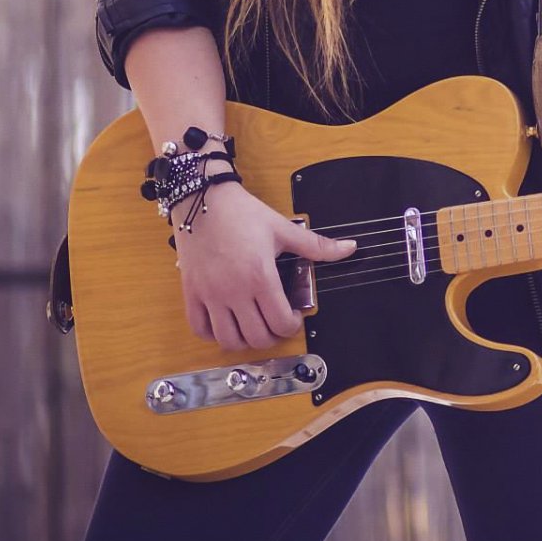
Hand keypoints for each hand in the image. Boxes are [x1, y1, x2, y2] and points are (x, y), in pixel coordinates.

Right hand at [173, 180, 357, 351]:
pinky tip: (225, 323)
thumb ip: (316, 244)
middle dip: (272, 336)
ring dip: (244, 340)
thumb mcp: (282, 228)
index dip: (292, 326)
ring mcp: (210, 295)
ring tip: (252, 326)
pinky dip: (213, 334)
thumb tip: (349, 248)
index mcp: (260, 276)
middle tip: (275, 323)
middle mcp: (234, 291)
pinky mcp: (192, 293)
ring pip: (228, 340)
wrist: (203, 199)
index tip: (294, 316)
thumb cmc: (242, 213)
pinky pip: (199, 329)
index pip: (280, 322)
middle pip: (256, 337)